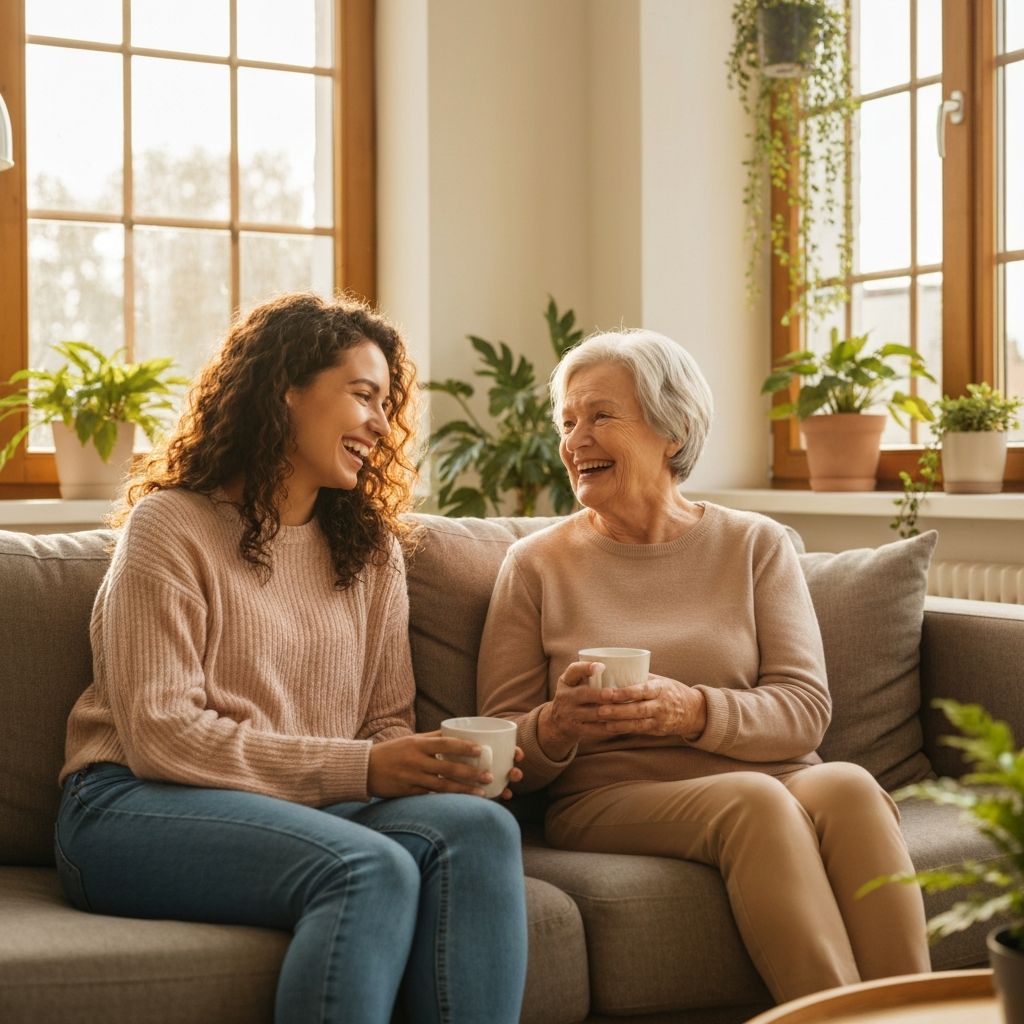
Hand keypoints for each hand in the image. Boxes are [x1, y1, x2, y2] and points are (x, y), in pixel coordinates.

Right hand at [367, 732, 524, 798]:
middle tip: (489, 776)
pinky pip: (431, 797)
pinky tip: (461, 802)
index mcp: (417, 744)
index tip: (481, 750)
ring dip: (463, 790)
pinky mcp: (408, 793)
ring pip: (442, 786)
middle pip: (448, 768)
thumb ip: (432, 737)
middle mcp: (415, 761)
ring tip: (481, 793)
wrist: (364, 769)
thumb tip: (456, 732)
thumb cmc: (392, 752)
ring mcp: (412, 778)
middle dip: (470, 773)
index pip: (445, 744)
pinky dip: (447, 799)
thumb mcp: (410, 740)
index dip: (464, 747)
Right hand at [536, 661, 616, 757]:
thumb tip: (624, 664)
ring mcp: (569, 714)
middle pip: (583, 693)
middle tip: (615, 693)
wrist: (556, 723)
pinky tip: (624, 723)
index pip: (573, 670)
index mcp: (566, 681)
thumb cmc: (574, 695)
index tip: (601, 666)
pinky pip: (596, 729)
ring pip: (593, 713)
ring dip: (611, 711)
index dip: (586, 668)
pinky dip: (611, 727)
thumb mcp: (573, 682)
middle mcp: (565, 696)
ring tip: (627, 708)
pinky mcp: (575, 729)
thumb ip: (589, 673)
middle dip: (600, 694)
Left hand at [591, 673, 706, 738]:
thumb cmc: (670, 690)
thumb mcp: (660, 680)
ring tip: (601, 720)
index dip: (625, 693)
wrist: (694, 710)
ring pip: (637, 723)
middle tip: (599, 709)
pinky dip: (624, 729)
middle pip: (637, 709)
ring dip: (618, 722)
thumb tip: (615, 668)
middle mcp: (661, 705)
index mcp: (660, 688)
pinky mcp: (657, 730)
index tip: (607, 692)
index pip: (642, 690)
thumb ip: (640, 677)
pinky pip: (638, 731)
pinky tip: (610, 728)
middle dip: (617, 710)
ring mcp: (659, 719)